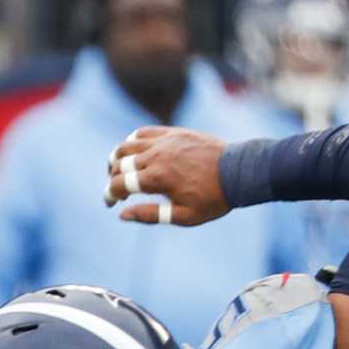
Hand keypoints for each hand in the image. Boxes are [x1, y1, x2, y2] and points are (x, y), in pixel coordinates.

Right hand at [103, 127, 229, 227]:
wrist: (239, 172)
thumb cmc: (213, 199)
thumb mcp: (183, 216)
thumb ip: (150, 215)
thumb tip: (122, 215)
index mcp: (158, 179)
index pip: (120, 184)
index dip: (109, 194)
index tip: (110, 202)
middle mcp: (157, 157)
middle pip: (120, 164)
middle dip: (112, 178)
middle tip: (117, 190)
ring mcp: (165, 141)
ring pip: (127, 145)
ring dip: (117, 157)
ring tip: (118, 168)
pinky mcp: (174, 133)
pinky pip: (144, 132)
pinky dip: (132, 141)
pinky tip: (134, 151)